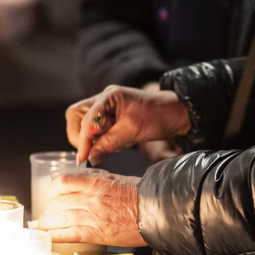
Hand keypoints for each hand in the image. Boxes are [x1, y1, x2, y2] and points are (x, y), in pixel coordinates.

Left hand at [32, 171, 145, 247]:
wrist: (156, 211)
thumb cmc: (140, 195)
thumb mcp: (115, 180)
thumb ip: (96, 182)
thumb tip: (82, 185)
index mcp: (94, 182)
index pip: (62, 183)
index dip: (50, 191)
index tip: (49, 197)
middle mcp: (90, 198)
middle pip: (58, 202)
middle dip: (47, 210)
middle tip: (44, 216)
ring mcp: (92, 215)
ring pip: (60, 218)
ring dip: (46, 224)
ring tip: (39, 228)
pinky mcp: (97, 233)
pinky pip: (69, 234)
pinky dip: (55, 236)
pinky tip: (47, 238)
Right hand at [65, 85, 189, 165]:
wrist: (177, 114)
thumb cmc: (158, 116)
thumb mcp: (133, 130)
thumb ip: (109, 143)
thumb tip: (90, 158)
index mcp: (108, 96)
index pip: (87, 120)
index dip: (84, 140)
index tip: (83, 158)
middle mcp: (104, 100)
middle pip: (77, 116)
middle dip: (81, 135)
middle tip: (92, 150)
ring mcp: (107, 108)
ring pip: (86, 124)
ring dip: (92, 139)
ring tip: (109, 146)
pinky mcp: (112, 118)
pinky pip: (98, 130)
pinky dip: (102, 140)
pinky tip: (116, 144)